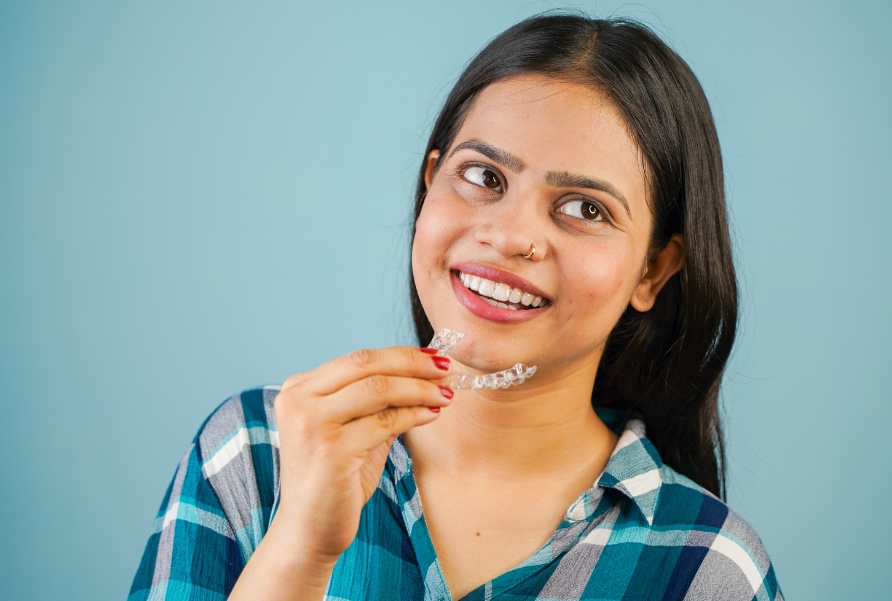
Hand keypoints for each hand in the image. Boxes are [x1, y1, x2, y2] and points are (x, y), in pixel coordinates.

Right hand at [272, 346, 452, 562]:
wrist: (309, 531)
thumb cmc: (334, 481)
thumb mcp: (353, 430)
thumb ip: (378, 402)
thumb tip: (425, 375)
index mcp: (298, 389)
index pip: (357, 359)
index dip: (400, 355)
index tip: (433, 359)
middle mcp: (298, 400)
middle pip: (366, 364)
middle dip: (412, 364)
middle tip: (445, 368)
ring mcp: (311, 423)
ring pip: (378, 389)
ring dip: (419, 389)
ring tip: (445, 395)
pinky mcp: (330, 448)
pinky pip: (384, 421)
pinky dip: (414, 415)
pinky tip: (432, 416)